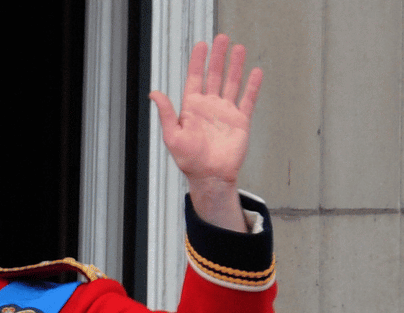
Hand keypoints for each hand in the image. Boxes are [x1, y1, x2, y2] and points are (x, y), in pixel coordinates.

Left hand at [151, 34, 262, 229]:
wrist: (210, 176)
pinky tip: (255, 72)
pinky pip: (247, 99)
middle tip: (222, 39)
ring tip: (239, 49)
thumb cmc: (188, 160)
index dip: (198, 61)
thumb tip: (154, 93)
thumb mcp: (173, 136)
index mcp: (192, 108)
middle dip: (218, 57)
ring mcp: (225, 112)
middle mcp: (209, 106)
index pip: (195, 78)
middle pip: (214, 76)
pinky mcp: (240, 121)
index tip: (201, 45)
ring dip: (235, 66)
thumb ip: (166, 113)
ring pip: (231, 83)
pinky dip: (252, 86)